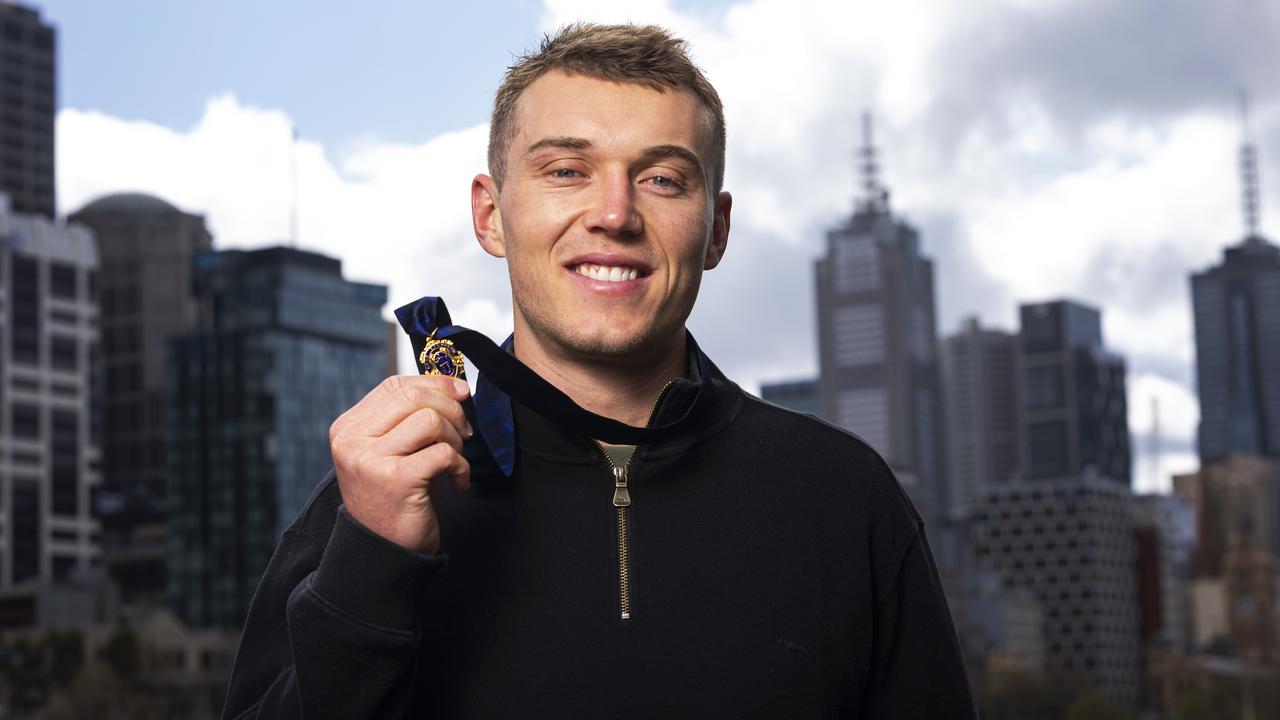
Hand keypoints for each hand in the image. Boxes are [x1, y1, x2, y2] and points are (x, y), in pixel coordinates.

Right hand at [329, 375, 472, 554]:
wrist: (382, 551)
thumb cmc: (395, 498)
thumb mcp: (393, 451)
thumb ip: (410, 418)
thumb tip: (454, 385)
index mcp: (349, 428)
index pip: (395, 385)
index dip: (435, 383)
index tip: (461, 393)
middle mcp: (353, 441)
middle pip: (414, 397)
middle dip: (451, 409)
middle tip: (464, 432)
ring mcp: (371, 460)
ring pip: (430, 420)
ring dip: (455, 438)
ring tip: (455, 460)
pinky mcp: (395, 481)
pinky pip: (443, 453)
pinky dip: (460, 466)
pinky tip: (457, 482)